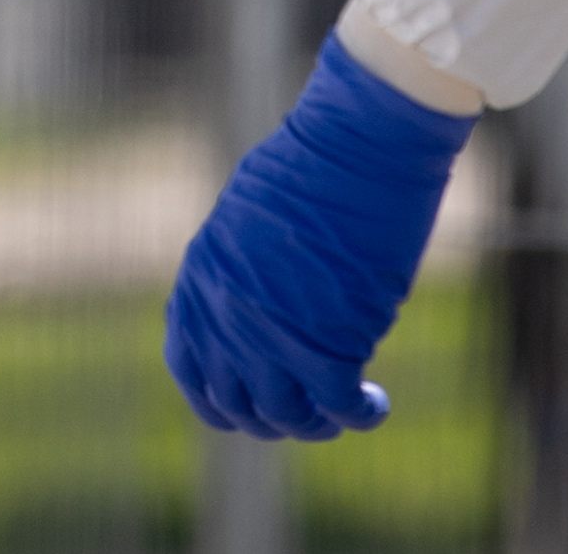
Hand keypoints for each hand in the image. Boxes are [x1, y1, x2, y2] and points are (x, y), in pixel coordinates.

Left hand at [164, 33, 473, 440]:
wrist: (360, 143)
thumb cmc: (317, 161)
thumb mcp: (251, 218)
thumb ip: (242, 273)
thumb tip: (262, 313)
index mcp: (201, 280)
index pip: (192, 372)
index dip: (223, 400)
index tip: (255, 404)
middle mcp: (225, 318)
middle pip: (239, 405)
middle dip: (275, 418)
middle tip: (310, 411)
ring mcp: (273, 336)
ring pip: (287, 416)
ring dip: (317, 424)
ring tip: (346, 408)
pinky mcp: (329, 344)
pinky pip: (338, 406)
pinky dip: (360, 414)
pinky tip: (375, 405)